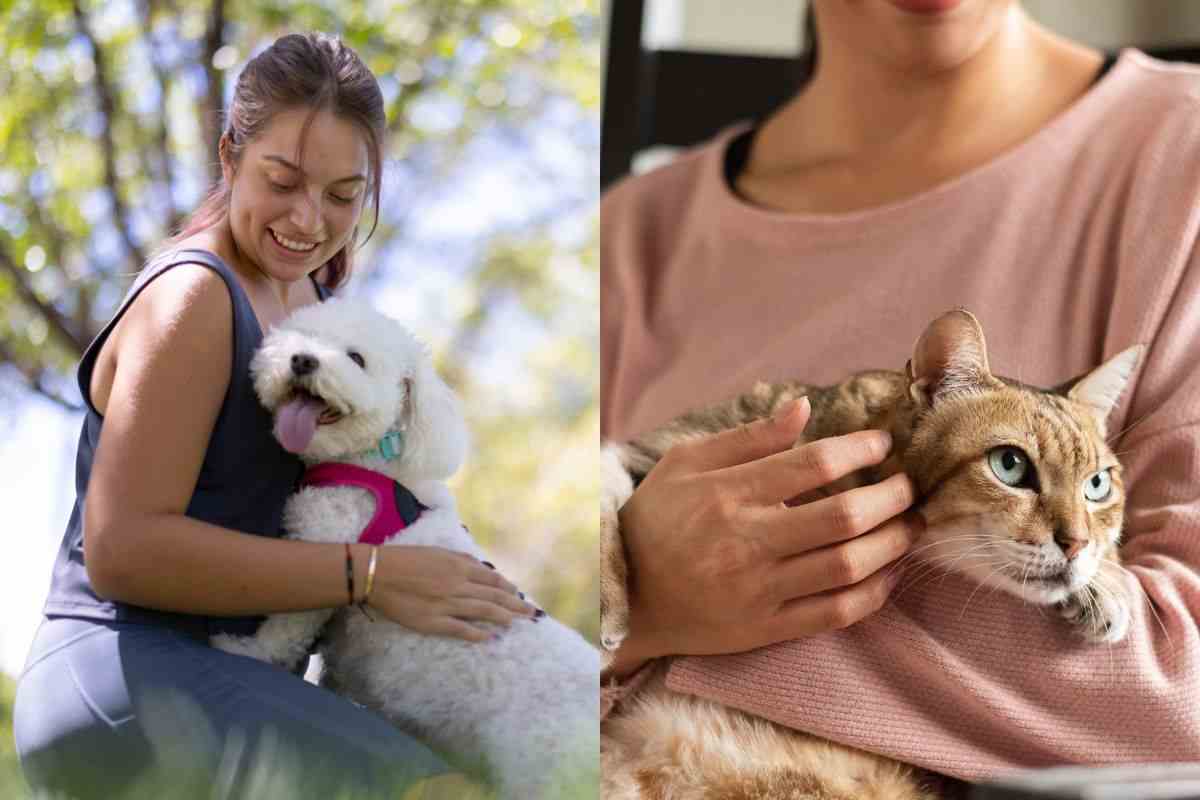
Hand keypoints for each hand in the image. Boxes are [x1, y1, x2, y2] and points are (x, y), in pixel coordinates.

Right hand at [365, 546, 537, 641]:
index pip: (492, 578)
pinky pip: (460, 629)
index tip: (518, 594)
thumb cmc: (406, 559)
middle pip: (493, 596)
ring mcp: (447, 604)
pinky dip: (476, 634)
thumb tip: (481, 566)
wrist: (378, 574)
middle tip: (531, 613)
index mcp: (459, 566)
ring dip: (502, 617)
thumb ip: (461, 558)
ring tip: (515, 623)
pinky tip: (488, 637)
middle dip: (515, 605)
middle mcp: (458, 584)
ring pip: (482, 611)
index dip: (507, 587)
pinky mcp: (433, 621)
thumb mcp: (437, 551)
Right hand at [615, 398, 920, 669]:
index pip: (812, 465)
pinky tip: (888, 571)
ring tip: (911, 525)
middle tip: (909, 487)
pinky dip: (874, 592)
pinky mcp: (766, 628)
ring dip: (893, 543)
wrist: (625, 595)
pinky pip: (835, 613)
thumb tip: (802, 407)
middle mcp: (746, 542)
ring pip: (847, 566)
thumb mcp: (685, 463)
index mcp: (727, 494)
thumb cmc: (656, 519)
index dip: (858, 450)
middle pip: (842, 518)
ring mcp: (758, 590)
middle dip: (891, 498)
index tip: (882, 445)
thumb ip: (747, 437)